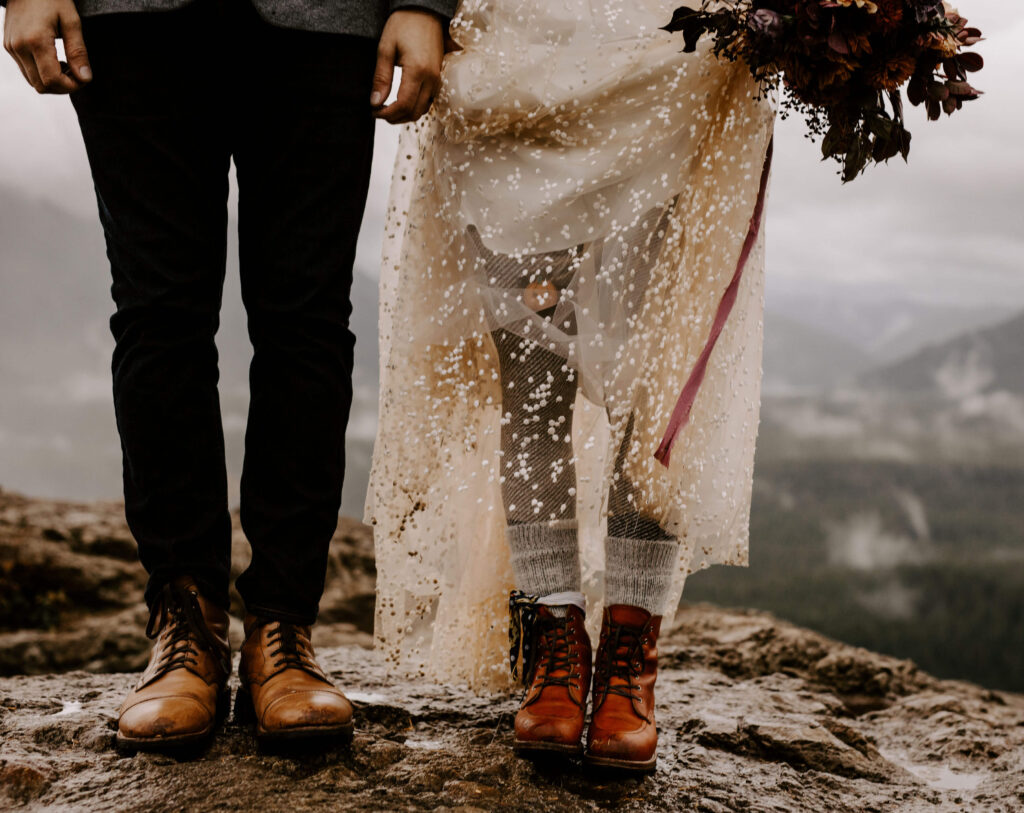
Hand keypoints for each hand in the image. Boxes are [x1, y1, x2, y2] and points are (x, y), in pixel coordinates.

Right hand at [3, 0, 91, 93]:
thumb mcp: (71, 21)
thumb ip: (78, 52)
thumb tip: (85, 78)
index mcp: (35, 41)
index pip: (52, 80)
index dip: (71, 86)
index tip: (84, 78)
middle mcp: (18, 47)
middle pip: (41, 86)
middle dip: (63, 87)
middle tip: (78, 74)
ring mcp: (11, 47)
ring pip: (33, 81)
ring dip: (53, 82)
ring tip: (67, 66)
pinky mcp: (8, 46)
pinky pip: (26, 71)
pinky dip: (42, 73)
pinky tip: (55, 61)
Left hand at [371, 9, 443, 123]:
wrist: (425, 12)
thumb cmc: (404, 24)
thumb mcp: (386, 48)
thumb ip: (381, 77)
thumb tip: (376, 102)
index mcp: (417, 70)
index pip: (403, 105)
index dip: (388, 114)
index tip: (375, 112)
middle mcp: (431, 78)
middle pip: (414, 112)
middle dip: (395, 118)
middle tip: (379, 112)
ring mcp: (438, 79)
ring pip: (423, 110)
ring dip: (405, 115)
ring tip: (388, 108)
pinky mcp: (439, 78)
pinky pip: (429, 101)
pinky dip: (415, 107)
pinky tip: (402, 102)